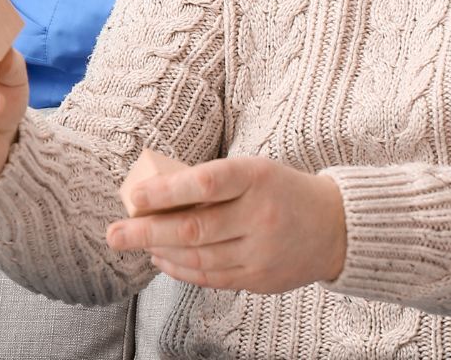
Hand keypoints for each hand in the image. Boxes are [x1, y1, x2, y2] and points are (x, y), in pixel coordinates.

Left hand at [106, 156, 345, 293]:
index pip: (206, 183)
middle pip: (195, 228)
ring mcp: (262, 252)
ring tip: (134, 243)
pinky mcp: (261, 279)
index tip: (134, 196)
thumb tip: (152, 195)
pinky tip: (162, 259)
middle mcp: (260, 216)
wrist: (337, 227)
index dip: (167, 191)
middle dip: (147, 232)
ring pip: (199, 257)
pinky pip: (212, 277)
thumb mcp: (252, 171)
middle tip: (113, 234)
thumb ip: (210, 182)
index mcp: (256, 178)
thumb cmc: (280, 190)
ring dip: (160, 251)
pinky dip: (181, 269)